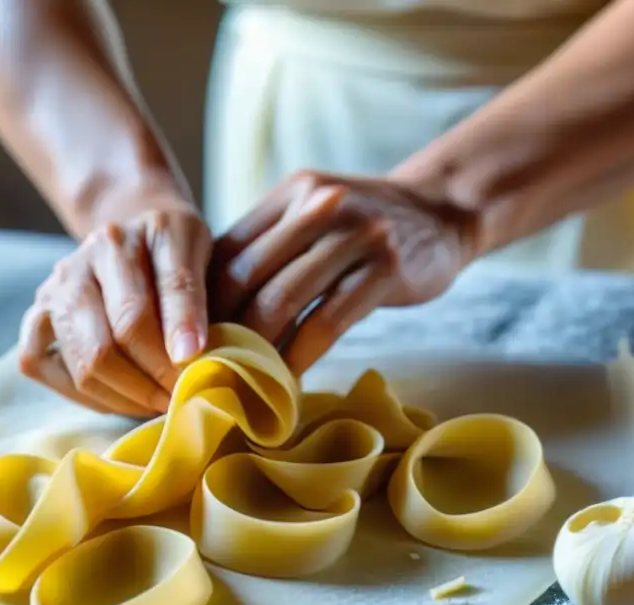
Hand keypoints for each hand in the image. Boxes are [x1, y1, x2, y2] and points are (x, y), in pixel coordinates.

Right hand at [18, 208, 211, 416]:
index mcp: (153, 231)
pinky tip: (121, 399)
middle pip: (124, 329)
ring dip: (129, 395)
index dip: (184, 330)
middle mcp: (95, 252)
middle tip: (183, 398)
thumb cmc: (178, 263)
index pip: (172, 284)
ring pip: (87, 359)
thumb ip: (205, 299)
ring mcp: (58, 286)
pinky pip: (46, 367)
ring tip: (158, 403)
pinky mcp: (35, 316)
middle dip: (158, 375)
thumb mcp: (209, 263)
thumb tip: (189, 354)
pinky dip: (88, 396)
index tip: (197, 365)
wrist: (134, 245)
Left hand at [209, 171, 477, 374]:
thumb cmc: (369, 226)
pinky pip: (327, 321)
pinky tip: (289, 379)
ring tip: (242, 381)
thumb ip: (274, 245)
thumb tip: (214, 304)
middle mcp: (318, 206)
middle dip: (220, 328)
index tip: (191, 340)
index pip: (228, 249)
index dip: (202, 299)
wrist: (443, 211)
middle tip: (207, 369)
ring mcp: (354, 235)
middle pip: (247, 275)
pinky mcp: (385, 269)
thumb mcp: (318, 214)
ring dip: (256, 348)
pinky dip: (301, 356)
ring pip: (282, 299)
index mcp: (292, 195)